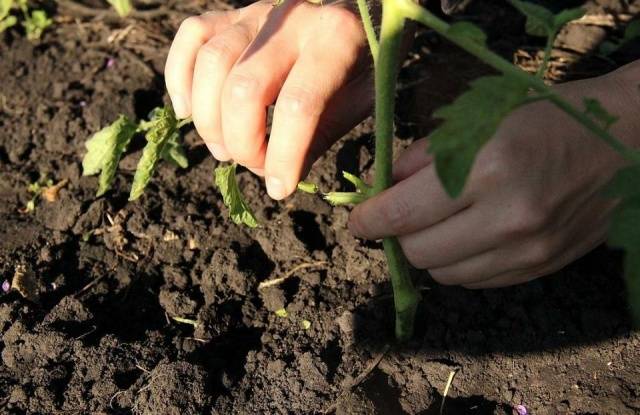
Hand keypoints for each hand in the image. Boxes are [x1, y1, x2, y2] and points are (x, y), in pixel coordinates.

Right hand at [165, 0, 371, 199]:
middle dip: (242, 142)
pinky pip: (191, 36)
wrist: (364, 11)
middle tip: (254, 165)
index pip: (297, 106)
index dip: (283, 156)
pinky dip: (179, 76)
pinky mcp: (234, 12)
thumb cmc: (365, 61)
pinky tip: (187, 111)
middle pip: (243, 88)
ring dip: (208, 119)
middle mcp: (292, 18)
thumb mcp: (360, 101)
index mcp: (336, 38)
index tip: (281, 189)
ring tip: (225, 149)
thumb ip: (320, 135)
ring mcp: (258, 11)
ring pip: (211, 63)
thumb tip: (276, 178)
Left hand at [349, 64, 639, 288]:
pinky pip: (476, 281)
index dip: (369, 221)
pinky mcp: (540, 269)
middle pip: (419, 253)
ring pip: (444, 275)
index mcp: (487, 169)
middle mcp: (507, 218)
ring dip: (428, 252)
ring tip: (438, 224)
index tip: (358, 220)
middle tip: (399, 216)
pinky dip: (459, 264)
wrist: (625, 141)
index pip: (403, 215)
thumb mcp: (480, 118)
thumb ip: (424, 156)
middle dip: (398, 236)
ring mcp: (527, 251)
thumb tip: (384, 188)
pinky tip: (467, 237)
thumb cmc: (548, 118)